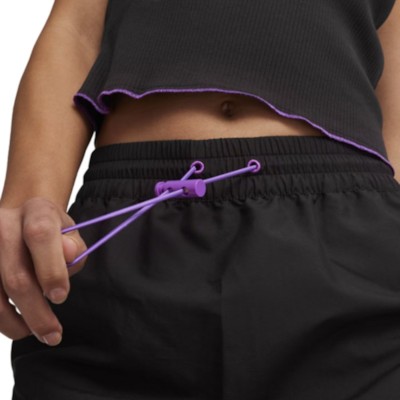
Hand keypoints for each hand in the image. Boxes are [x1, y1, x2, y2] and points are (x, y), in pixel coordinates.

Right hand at [0, 197, 86, 345]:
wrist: (19, 217)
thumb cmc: (50, 230)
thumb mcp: (69, 232)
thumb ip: (74, 246)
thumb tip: (69, 256)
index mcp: (36, 212)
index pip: (41, 236)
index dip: (51, 270)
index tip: (60, 297)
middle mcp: (4, 224)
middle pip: (15, 275)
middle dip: (36, 312)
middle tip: (53, 335)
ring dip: (13, 322)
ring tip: (33, 332)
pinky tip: (15, 323)